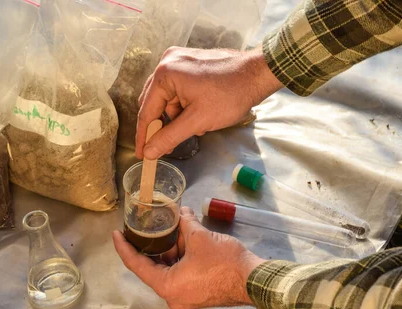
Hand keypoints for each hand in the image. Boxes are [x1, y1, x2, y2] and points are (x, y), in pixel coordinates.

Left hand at [112, 207, 264, 308]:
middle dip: (150, 245)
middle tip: (140, 227)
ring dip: (168, 249)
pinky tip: (182, 238)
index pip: (136, 265)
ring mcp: (185, 297)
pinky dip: (179, 258)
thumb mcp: (200, 237)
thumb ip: (185, 223)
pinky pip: (180, 274)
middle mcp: (172, 296)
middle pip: (152, 268)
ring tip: (166, 227)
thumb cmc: (224, 262)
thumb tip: (181, 212)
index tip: (115, 234)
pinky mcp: (197, 294)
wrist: (254, 280)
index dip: (123, 248)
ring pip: (168, 270)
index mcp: (166, 286)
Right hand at [136, 46, 282, 158]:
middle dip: (163, 125)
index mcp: (165, 73)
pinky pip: (179, 89)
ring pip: (169, 97)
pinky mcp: (192, 63)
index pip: (146, 110)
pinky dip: (186, 105)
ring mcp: (180, 60)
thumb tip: (149, 152)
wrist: (259, 74)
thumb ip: (169, 137)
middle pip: (155, 102)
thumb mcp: (197, 121)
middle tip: (165, 146)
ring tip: (197, 126)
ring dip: (178, 116)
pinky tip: (200, 114)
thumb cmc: (230, 95)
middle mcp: (168, 61)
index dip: (144, 136)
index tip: (143, 155)